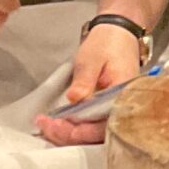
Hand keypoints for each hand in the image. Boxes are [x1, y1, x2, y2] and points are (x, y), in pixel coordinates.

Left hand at [35, 20, 149, 145]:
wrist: (119, 32)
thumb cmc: (107, 43)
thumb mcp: (91, 59)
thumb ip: (84, 81)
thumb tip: (74, 99)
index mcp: (123, 96)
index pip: (102, 125)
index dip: (77, 130)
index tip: (54, 124)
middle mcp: (123, 108)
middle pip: (98, 135)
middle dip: (69, 135)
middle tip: (45, 126)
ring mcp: (117, 111)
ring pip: (95, 134)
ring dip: (71, 134)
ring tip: (48, 127)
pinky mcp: (109, 110)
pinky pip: (94, 125)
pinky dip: (76, 128)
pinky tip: (60, 124)